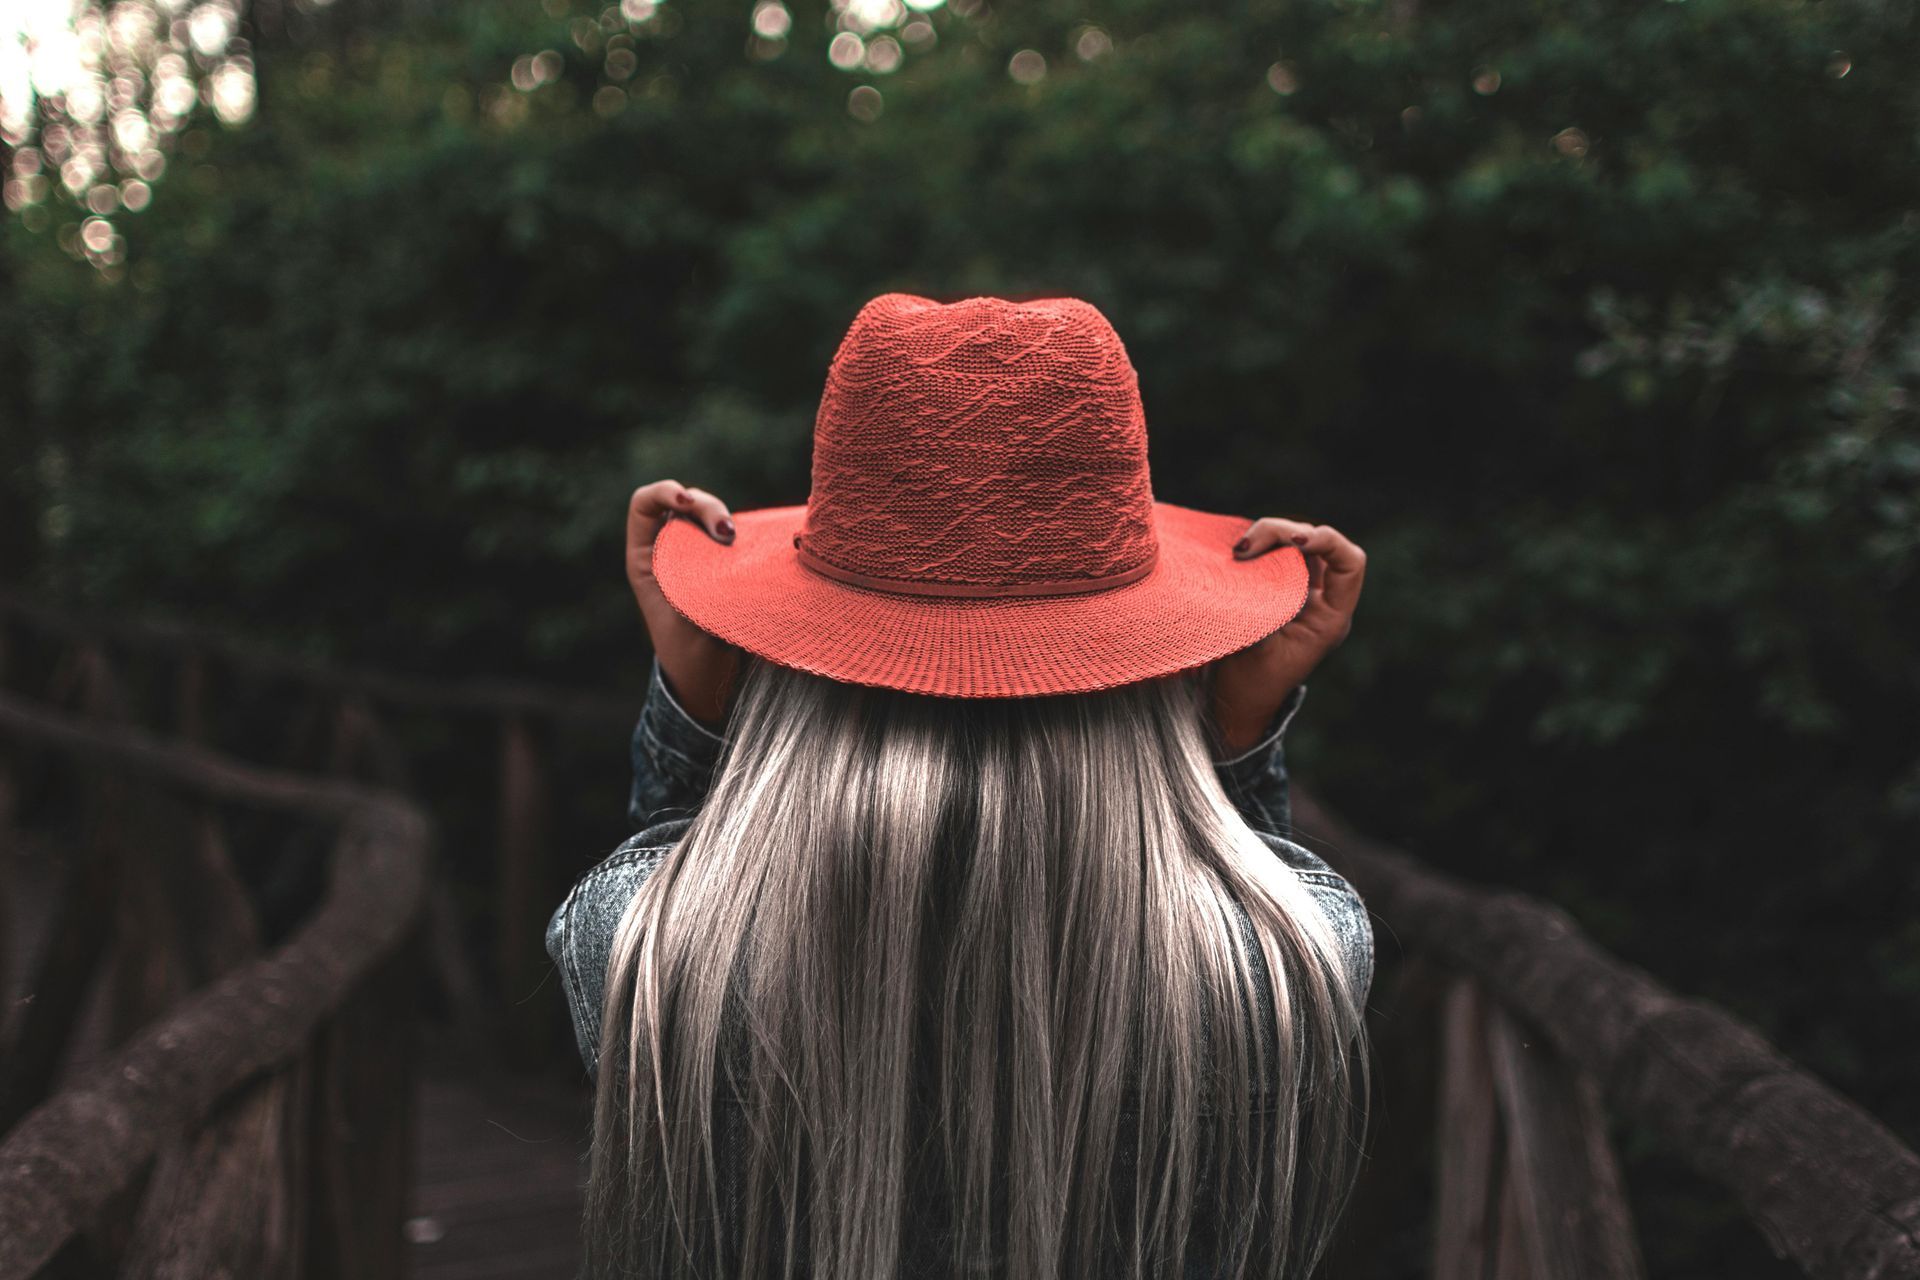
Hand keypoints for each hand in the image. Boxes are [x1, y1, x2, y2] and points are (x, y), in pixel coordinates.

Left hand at [626, 480, 739, 726]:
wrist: (711, 685)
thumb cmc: (692, 660)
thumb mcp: (690, 625)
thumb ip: (704, 592)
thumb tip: (727, 559)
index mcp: (646, 560)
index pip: (645, 505)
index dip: (663, 493)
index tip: (686, 503)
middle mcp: (670, 552)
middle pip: (686, 504)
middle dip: (708, 508)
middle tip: (727, 534)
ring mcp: (700, 558)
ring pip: (713, 517)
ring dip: (727, 522)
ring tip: (737, 542)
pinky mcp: (728, 567)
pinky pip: (737, 538)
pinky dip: (749, 537)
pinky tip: (758, 548)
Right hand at [1209, 518, 1366, 754]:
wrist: (1236, 701)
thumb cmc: (1251, 685)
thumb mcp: (1256, 652)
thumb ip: (1260, 614)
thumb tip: (1251, 580)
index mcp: (1331, 618)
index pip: (1350, 564)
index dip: (1327, 542)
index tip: (1293, 542)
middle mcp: (1320, 600)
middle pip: (1316, 545)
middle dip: (1282, 534)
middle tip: (1246, 547)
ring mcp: (1299, 593)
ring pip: (1293, 545)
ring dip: (1267, 538)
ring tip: (1238, 551)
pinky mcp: (1276, 589)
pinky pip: (1274, 555)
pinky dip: (1258, 548)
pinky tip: (1238, 554)